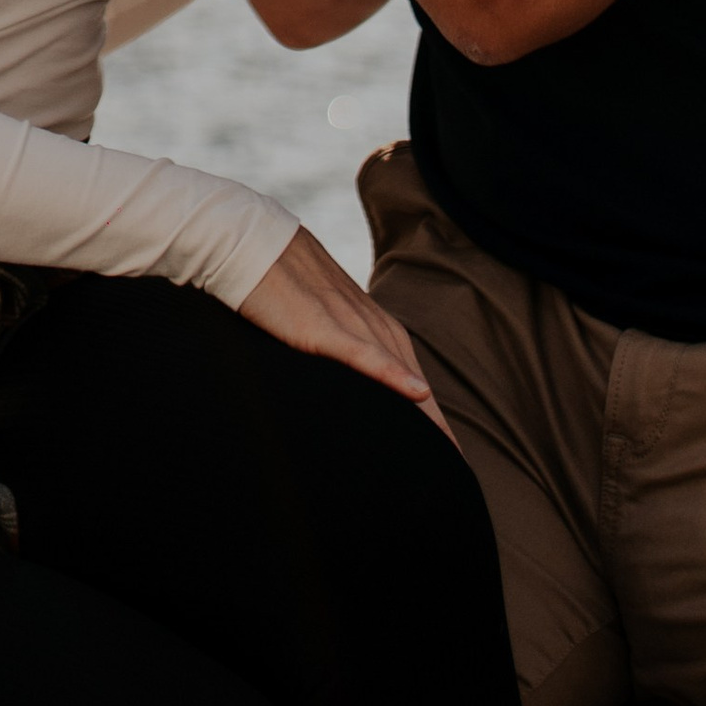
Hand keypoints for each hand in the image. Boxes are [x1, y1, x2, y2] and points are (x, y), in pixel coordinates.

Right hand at [236, 225, 455, 439]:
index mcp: (363, 319)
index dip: (425, 409)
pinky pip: (363, 351)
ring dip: (425, 409)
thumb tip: (333, 371)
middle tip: (457, 462)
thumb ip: (331, 339)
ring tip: (447, 448)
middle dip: (435, 420)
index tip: (443, 448)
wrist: (247, 242)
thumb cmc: (273, 280)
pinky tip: (416, 393)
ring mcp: (345, 319)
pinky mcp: (320, 324)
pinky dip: (391, 372)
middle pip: (410, 375)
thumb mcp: (310, 313)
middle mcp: (364, 319)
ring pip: (397, 368)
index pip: (404, 369)